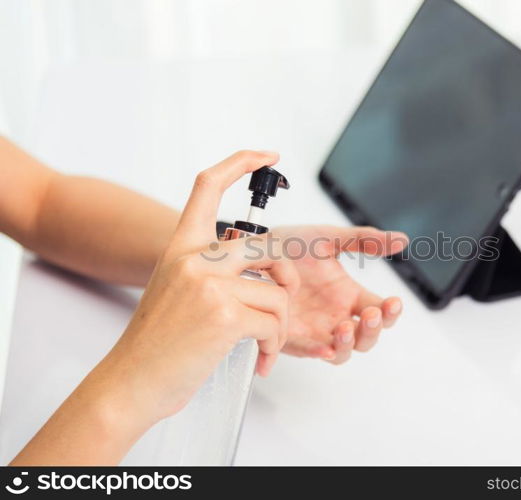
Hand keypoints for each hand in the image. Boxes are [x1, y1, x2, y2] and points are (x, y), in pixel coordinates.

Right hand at [96, 151, 298, 424]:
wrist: (130, 384)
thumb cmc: (156, 344)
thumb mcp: (175, 290)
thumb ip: (209, 269)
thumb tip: (257, 268)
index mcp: (180, 248)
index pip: (208, 186)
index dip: (241, 162)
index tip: (268, 154)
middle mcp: (194, 259)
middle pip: (269, 250)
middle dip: (286, 281)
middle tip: (281, 307)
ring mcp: (209, 286)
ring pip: (278, 294)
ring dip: (278, 326)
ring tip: (264, 346)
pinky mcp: (224, 316)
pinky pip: (274, 322)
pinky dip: (274, 344)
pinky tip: (260, 358)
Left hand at [272, 225, 407, 364]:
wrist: (250, 251)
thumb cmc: (288, 246)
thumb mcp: (328, 238)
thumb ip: (364, 240)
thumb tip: (401, 240)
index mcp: (348, 294)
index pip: (380, 310)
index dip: (390, 311)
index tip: (393, 302)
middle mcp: (335, 315)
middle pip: (367, 336)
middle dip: (374, 329)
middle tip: (371, 314)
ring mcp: (315, 329)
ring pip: (343, 351)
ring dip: (350, 344)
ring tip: (346, 327)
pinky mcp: (291, 338)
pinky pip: (309, 352)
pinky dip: (319, 352)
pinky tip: (324, 347)